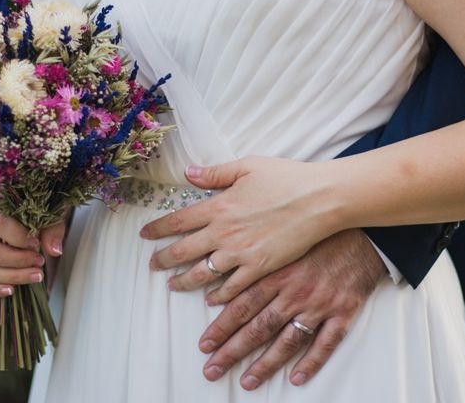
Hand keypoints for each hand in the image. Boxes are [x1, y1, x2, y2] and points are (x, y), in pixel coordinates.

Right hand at [0, 198, 68, 297]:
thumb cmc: (33, 207)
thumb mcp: (46, 210)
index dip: (19, 238)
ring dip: (11, 277)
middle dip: (18, 262)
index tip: (37, 245)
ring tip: (35, 276)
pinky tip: (11, 291)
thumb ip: (51, 228)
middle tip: (39, 263)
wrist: (22, 207)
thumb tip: (54, 250)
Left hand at [143, 157, 344, 304]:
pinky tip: (210, 299)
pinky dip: (217, 294)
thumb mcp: (248, 166)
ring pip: (202, 272)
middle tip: (152, 265)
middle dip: (163, 259)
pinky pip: (231, 287)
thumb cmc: (286, 178)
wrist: (320, 200)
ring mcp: (240, 253)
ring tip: (173, 285)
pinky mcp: (259, 268)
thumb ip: (215, 173)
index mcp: (218, 206)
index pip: (178, 220)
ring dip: (184, 280)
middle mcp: (223, 233)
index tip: (145, 235)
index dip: (158, 229)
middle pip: (183, 250)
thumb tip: (187, 173)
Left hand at [198, 229, 385, 389]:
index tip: (204, 344)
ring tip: (247, 381)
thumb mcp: (280, 237)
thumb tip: (222, 272)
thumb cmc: (318, 233)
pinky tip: (296, 378)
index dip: (221, 327)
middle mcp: (295, 292)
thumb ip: (253, 257)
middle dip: (232, 351)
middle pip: (258, 328)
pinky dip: (311, 362)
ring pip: (288, 341)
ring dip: (266, 364)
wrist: (361, 230)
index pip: (242, 305)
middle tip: (212, 369)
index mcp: (277, 272)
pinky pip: (326, 343)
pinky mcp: (343, 312)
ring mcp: (319, 305)